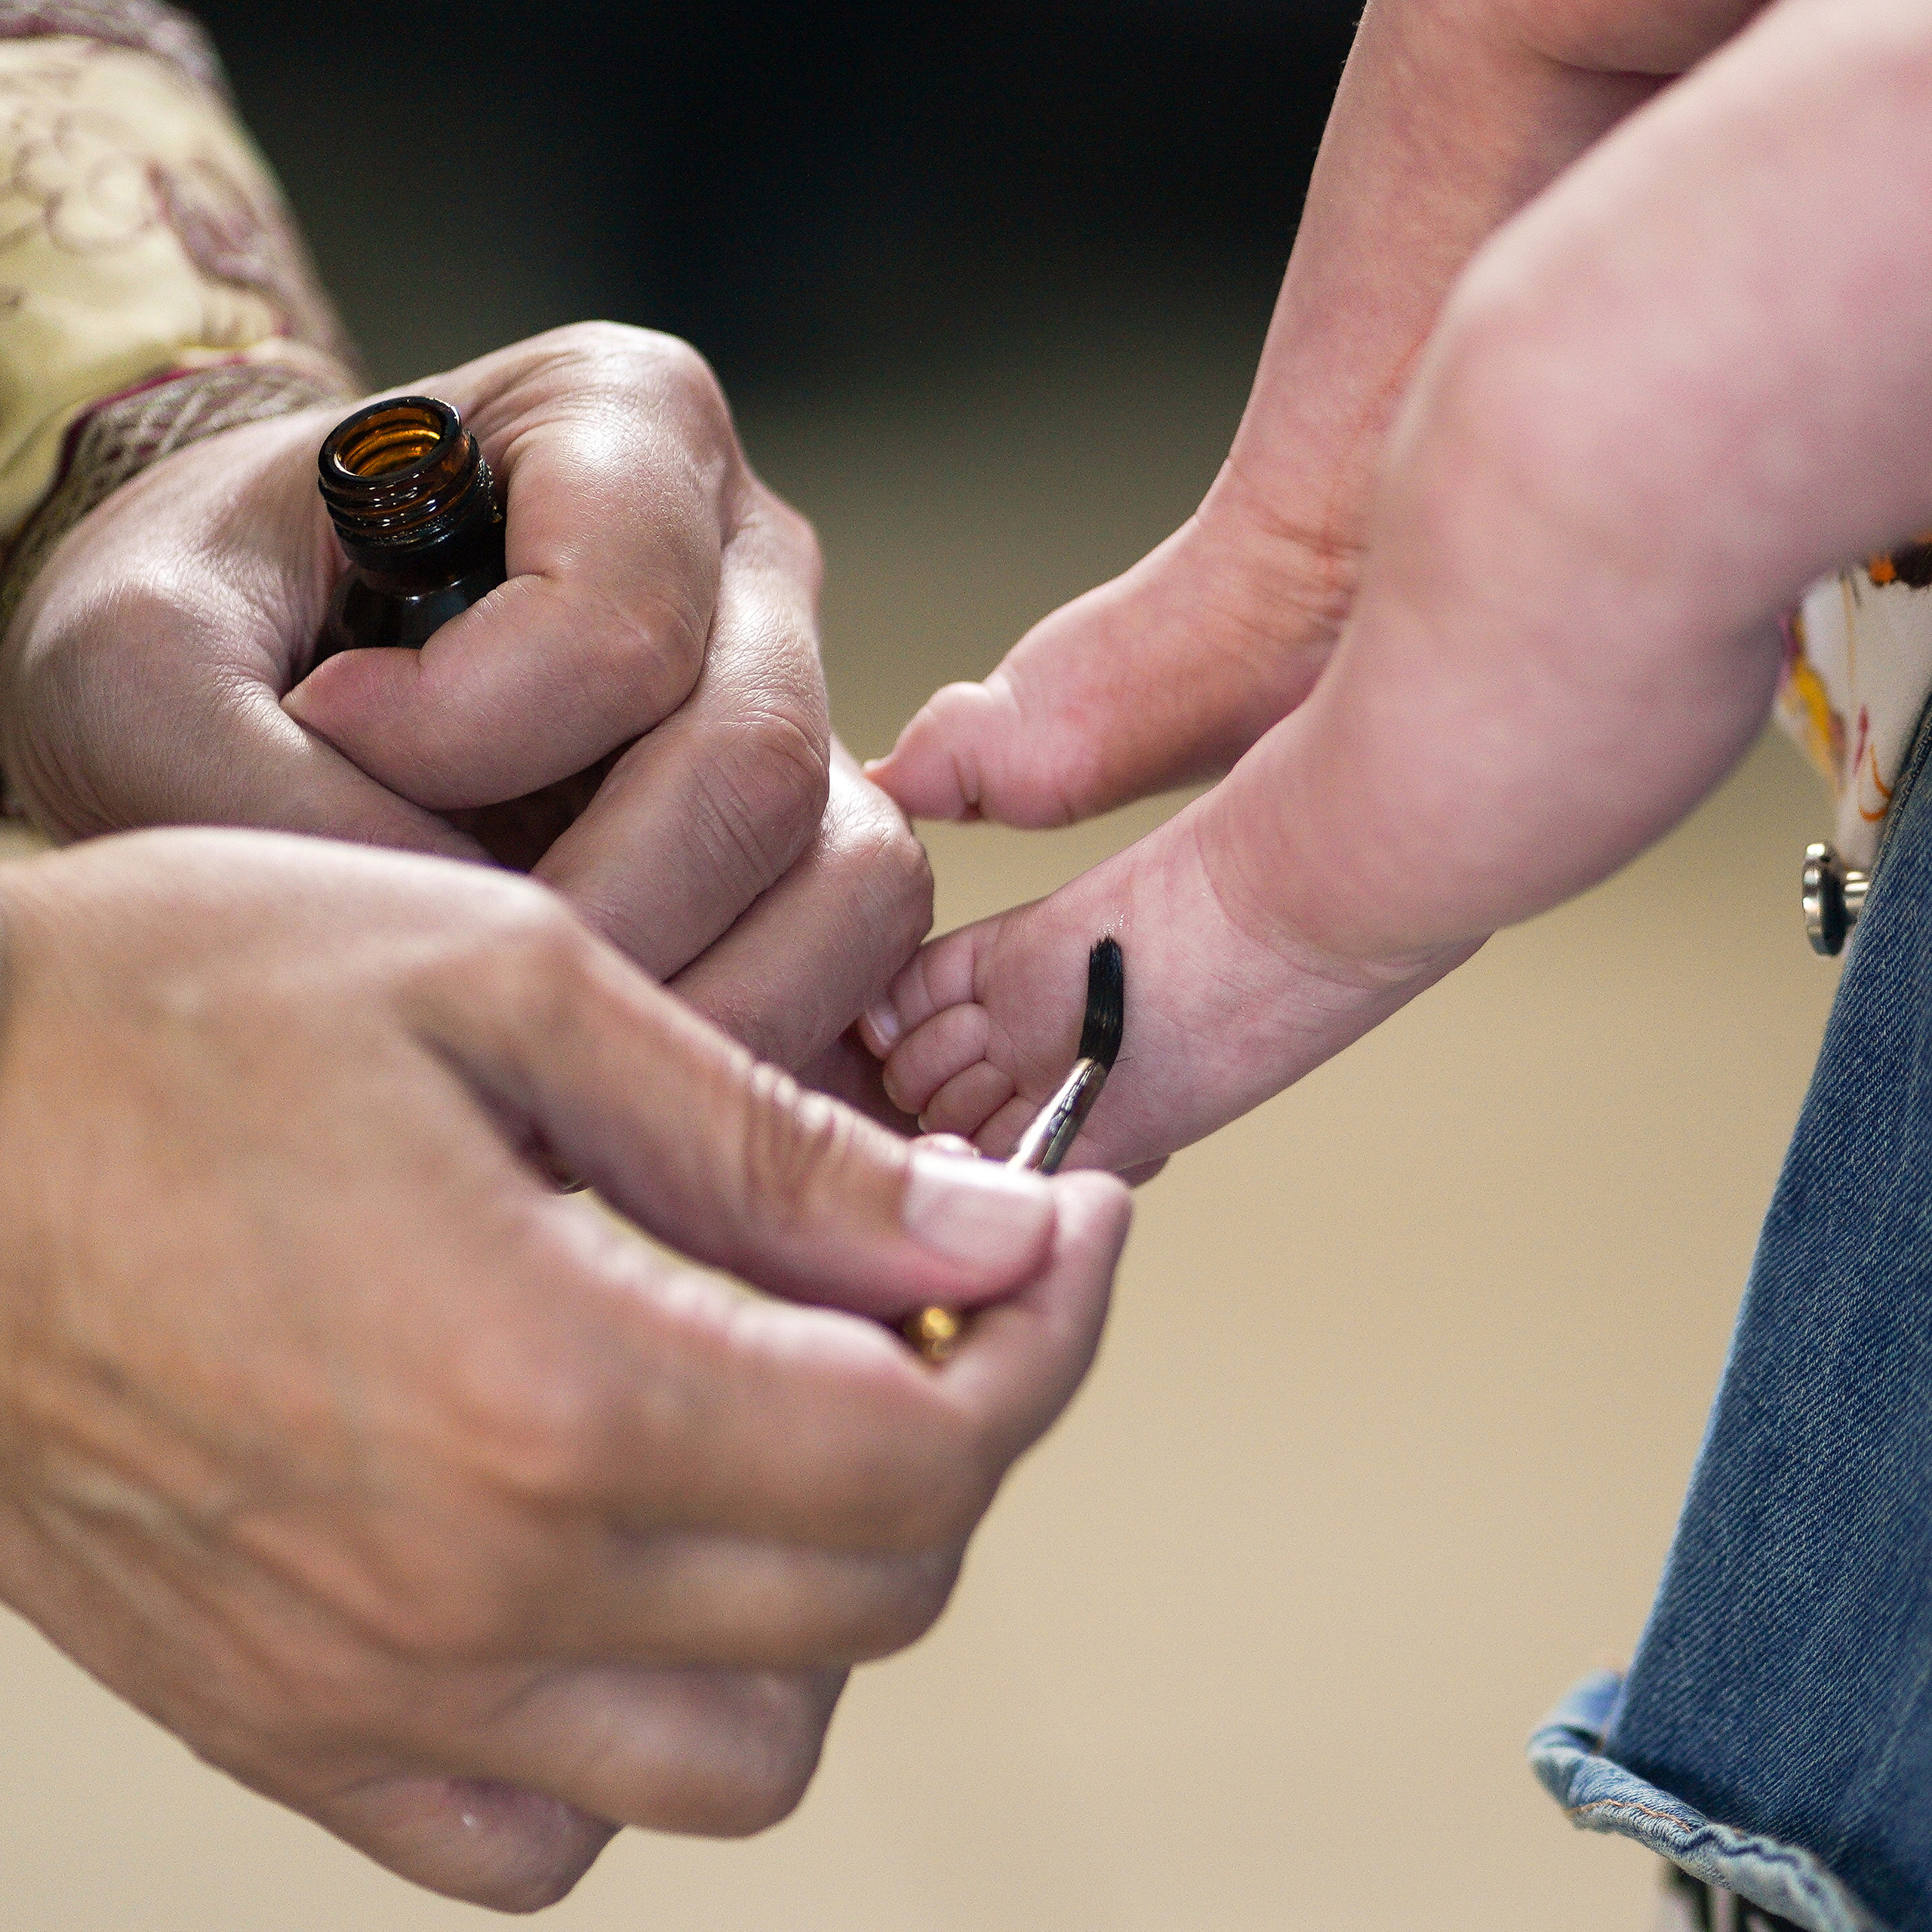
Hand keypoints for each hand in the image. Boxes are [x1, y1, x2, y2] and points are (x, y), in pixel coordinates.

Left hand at [0, 323, 916, 1061]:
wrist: (269, 671)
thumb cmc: (218, 627)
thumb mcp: (141, 663)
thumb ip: (262, 782)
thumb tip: (478, 927)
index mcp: (619, 424)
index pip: (616, 626)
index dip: (469, 738)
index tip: (325, 740)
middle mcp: (750, 556)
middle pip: (760, 767)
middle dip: (606, 923)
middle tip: (463, 988)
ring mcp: (806, 693)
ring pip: (852, 877)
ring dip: (708, 1006)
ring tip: (552, 1045)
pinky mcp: (820, 827)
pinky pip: (856, 950)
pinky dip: (764, 1029)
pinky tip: (633, 1050)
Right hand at [0, 830, 1127, 1908]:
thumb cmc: (165, 1007)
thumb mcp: (508, 984)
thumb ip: (772, 1139)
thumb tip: (988, 1231)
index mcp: (553, 1386)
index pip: (931, 1446)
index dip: (1051, 1332)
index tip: (1079, 1226)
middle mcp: (473, 1584)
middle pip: (872, 1592)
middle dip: (968, 1427)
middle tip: (944, 1287)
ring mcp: (371, 1684)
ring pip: (744, 1747)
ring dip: (828, 1588)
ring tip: (794, 1418)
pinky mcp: (280, 1717)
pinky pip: (540, 1827)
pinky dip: (640, 1717)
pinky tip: (625, 1558)